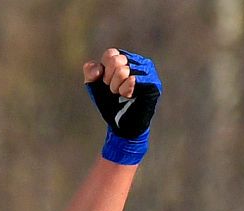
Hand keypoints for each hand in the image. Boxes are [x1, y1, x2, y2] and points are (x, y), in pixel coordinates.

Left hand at [84, 48, 161, 164]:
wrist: (121, 124)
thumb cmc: (110, 104)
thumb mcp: (95, 87)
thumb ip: (90, 73)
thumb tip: (98, 68)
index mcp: (125, 60)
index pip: (110, 54)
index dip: (104, 71)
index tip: (105, 83)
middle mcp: (138, 62)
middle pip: (117, 60)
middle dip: (110, 80)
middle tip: (114, 91)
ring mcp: (148, 71)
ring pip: (124, 70)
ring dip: (117, 87)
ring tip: (121, 94)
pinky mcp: (153, 83)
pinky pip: (134, 79)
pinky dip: (126, 89)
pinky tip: (128, 96)